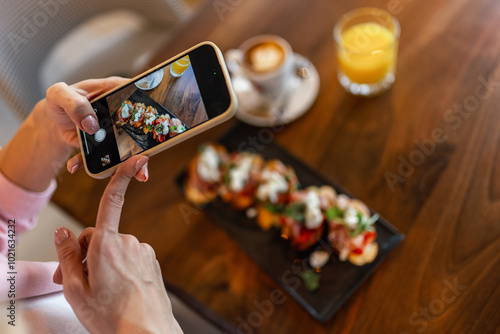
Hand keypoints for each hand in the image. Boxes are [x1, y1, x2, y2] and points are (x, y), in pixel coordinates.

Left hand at [43, 77, 141, 175]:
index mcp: (112, 90)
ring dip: (127, 163)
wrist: (52, 121)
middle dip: (144, 144)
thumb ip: (74, 104)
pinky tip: (82, 168)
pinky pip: (106, 157)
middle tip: (144, 159)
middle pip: (138, 125)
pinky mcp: (105, 145)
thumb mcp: (59, 94)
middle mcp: (118, 111)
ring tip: (127, 175)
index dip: (147, 105)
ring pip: (128, 146)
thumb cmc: (58, 101)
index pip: (136, 94)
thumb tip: (91, 124)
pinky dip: (99, 167)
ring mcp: (114, 130)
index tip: (151, 120)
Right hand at [53, 156, 181, 333]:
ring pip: (114, 248)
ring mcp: (142, 252)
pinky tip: (116, 289)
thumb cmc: (113, 317)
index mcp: (107, 245)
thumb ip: (66, 256)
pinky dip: (118, 267)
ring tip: (97, 290)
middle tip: (75, 281)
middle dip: (84, 253)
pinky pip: (129, 257)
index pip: (111, 202)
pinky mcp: (150, 262)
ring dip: (102, 262)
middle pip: (99, 236)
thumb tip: (63, 234)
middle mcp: (129, 243)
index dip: (122, 177)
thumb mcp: (75, 290)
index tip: (136, 159)